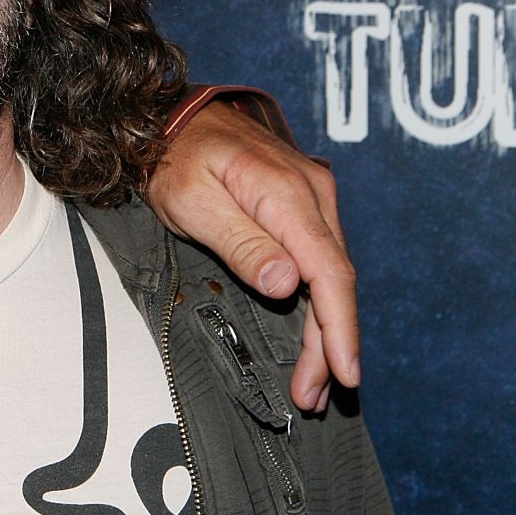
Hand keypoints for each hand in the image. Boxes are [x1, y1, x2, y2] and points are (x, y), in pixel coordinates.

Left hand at [145, 101, 356, 412]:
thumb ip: (240, 242)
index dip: (338, 327)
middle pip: (335, 282)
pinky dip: (318, 304)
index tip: (343, 371)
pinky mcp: (303, 207)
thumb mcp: (193, 201)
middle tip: (315, 395)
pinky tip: (314, 337)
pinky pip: (320, 262)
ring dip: (325, 332)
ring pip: (330, 277)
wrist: (172, 119)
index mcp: (287, 194)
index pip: (328, 272)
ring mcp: (312, 200)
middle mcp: (313, 195)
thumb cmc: (175, 157)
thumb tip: (287, 283)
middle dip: (330, 345)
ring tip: (314, 384)